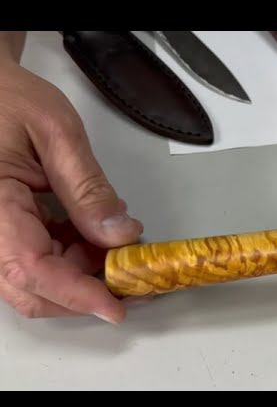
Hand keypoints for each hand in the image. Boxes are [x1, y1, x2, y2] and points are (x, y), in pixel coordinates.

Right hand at [0, 33, 143, 322]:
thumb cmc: (9, 99)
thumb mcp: (56, 133)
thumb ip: (88, 188)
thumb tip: (121, 235)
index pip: (31, 268)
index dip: (76, 294)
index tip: (117, 306)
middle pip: (30, 289)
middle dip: (85, 293)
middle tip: (133, 280)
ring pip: (36, 280)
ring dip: (83, 275)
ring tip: (123, 254)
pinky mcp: (6, 230)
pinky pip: (38, 259)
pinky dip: (74, 258)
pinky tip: (100, 240)